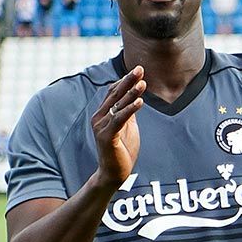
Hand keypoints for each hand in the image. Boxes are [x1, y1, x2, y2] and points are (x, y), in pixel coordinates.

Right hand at [90, 65, 143, 185]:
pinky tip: (140, 102)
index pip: (113, 92)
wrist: (114, 173)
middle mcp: (99, 117)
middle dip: (128, 81)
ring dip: (131, 93)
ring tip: (143, 83)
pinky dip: (130, 110)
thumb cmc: (122, 150)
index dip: (125, 80)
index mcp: (104, 114)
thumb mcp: (128, 127)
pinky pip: (119, 120)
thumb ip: (128, 113)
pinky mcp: (107, 137)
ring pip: (118, 105)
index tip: (138, 69)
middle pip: (115, 95)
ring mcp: (101, 126)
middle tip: (139, 68)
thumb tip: (135, 97)